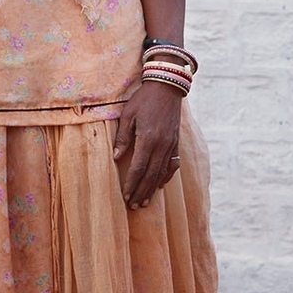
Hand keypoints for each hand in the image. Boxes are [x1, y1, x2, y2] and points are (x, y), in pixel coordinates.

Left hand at [113, 82, 183, 208]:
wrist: (167, 87)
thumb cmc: (144, 100)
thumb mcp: (128, 115)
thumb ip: (122, 137)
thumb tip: (116, 158)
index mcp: (148, 139)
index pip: (138, 168)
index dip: (131, 184)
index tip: (125, 196)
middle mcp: (161, 145)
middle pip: (151, 175)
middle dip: (141, 192)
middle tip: (134, 206)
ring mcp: (171, 144)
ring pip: (162, 173)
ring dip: (153, 189)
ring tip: (145, 201)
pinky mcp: (176, 142)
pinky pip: (173, 164)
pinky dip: (167, 176)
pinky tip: (161, 185)